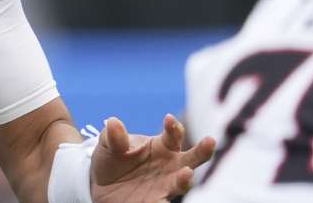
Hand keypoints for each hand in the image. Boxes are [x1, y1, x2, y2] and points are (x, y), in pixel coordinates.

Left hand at [91, 114, 215, 202]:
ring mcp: (166, 186)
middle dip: (203, 150)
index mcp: (162, 146)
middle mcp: (171, 166)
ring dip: (185, 179)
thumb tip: (113, 122)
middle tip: (210, 141)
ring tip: (186, 173)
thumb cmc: (112, 160)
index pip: (173, 134)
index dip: (173, 126)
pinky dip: (165, 202)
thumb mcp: (108, 146)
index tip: (169, 119)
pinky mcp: (157, 202)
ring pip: (182, 183)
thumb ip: (114, 137)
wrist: (102, 186)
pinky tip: (164, 200)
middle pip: (192, 158)